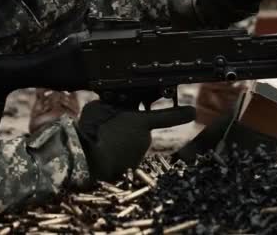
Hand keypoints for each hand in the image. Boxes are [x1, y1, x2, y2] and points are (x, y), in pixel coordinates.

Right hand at [76, 101, 194, 181]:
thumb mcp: (99, 107)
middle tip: (108, 126)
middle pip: (140, 129)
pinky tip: (100, 152)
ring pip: (130, 144)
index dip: (181, 114)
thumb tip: (113, 105)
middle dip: (128, 126)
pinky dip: (114, 154)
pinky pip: (123, 158)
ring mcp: (138, 157)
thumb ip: (111, 105)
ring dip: (119, 141)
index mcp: (141, 123)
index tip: (192, 112)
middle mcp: (145, 140)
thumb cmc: (92, 131)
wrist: (84, 161)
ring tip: (101, 140)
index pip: (168, 116)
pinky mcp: (128, 171)